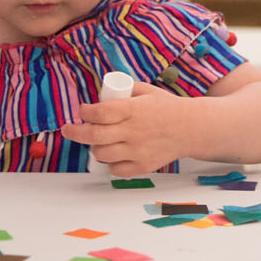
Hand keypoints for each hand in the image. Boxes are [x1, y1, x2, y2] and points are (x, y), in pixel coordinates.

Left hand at [60, 80, 189, 176]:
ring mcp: (138, 151)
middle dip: (75, 132)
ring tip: (98, 141)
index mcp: (134, 110)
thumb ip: (125, 91)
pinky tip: (114, 154)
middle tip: (69, 129)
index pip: (100, 113)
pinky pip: (116, 169)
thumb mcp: (147, 91)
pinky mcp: (143, 166)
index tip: (83, 110)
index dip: (85, 112)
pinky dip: (111, 163)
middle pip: (94, 136)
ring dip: (95, 147)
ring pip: (102, 154)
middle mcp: (134, 131)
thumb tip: (102, 95)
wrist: (191, 128)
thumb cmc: (168, 108)